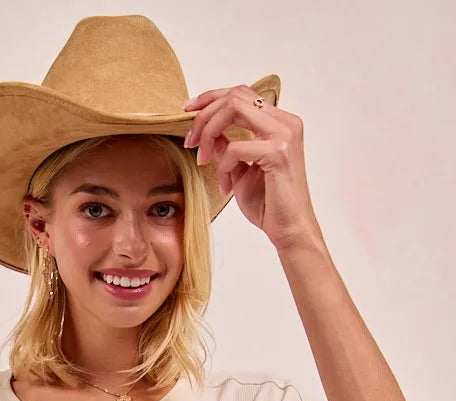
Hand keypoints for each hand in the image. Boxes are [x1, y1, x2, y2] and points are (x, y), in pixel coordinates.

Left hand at [183, 84, 322, 250]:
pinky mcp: (278, 152)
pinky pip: (235, 147)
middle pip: (234, 96)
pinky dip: (222, 166)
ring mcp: (284, 134)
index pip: (241, 93)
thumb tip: (208, 132)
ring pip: (233, 109)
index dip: (211, 98)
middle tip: (190, 142)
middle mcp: (285, 121)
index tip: (188, 112)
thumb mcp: (240, 170)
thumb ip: (227, 147)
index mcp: (279, 122)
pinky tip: (225, 186)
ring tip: (202, 159)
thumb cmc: (269, 204)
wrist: (289, 230)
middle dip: (204, 116)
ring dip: (209, 132)